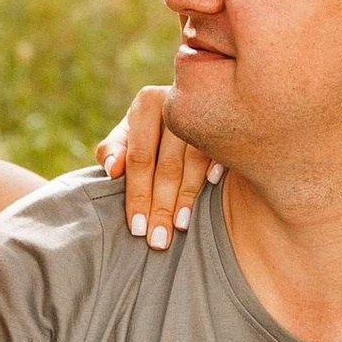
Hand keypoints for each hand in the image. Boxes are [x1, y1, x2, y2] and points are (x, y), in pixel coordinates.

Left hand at [98, 85, 219, 250]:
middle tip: (158, 240)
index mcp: (147, 102)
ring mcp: (205, 109)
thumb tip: (113, 170)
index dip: (137, 195)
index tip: (137, 229)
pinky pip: (221, 151)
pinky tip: (211, 190)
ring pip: (194, 162)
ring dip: (187, 197)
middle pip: (167, 165)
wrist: (192, 102)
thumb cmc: (151, 126)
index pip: (140, 159)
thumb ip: (114, 150)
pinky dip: (215, 170)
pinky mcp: (228, 119)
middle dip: (161, 206)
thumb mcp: (129, 133)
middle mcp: (177, 101)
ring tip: (180, 227)